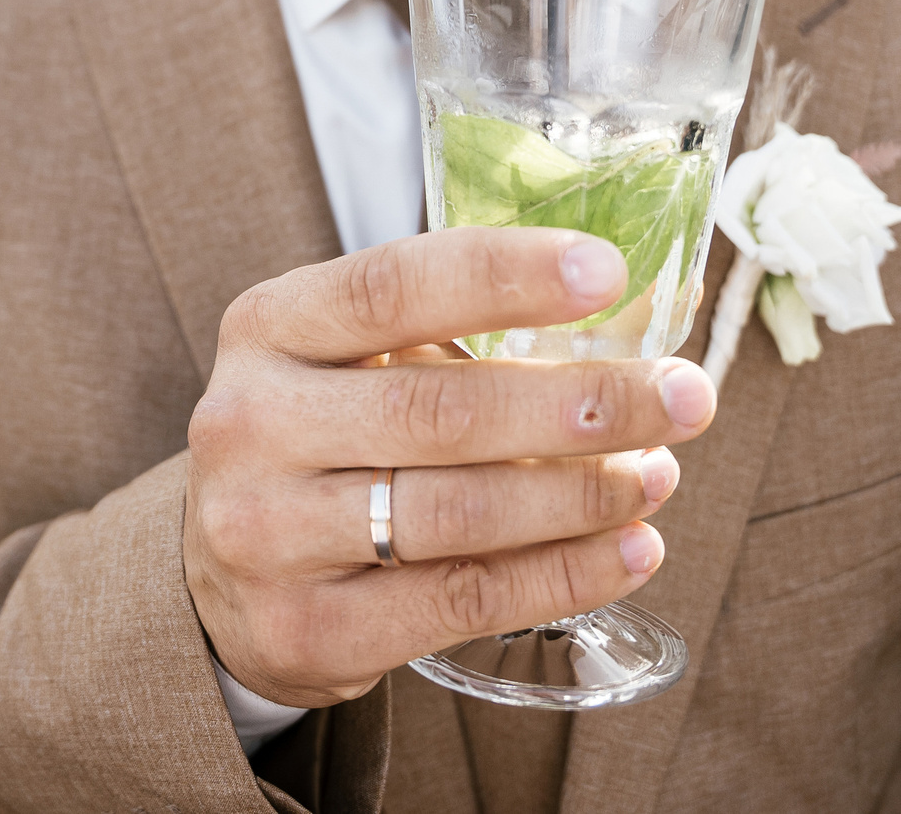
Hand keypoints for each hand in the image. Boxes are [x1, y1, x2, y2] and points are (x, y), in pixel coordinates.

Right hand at [183, 229, 716, 708]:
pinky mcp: (309, 629)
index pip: (392, 286)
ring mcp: (269, 533)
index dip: (506, 274)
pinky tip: (631, 548)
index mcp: (268, 327)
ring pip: (460, 511)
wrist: (218, 585)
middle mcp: (253, 424)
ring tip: (658, 473)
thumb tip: (626, 320)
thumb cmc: (320, 440)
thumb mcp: (345, 359)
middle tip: (682, 395)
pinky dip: (565, 574)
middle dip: (585, 402)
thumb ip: (450, 333)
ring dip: (584, 494)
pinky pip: (464, 598)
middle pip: (443, 409)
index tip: (608, 271)